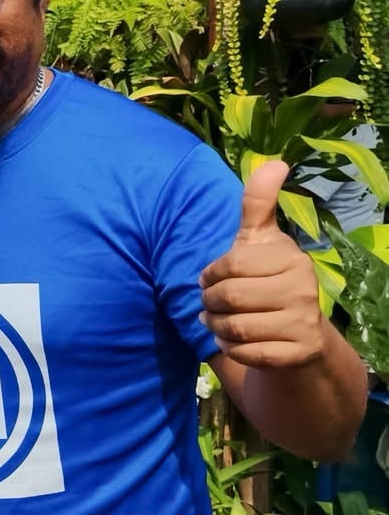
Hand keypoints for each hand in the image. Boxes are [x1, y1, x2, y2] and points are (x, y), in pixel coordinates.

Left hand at [200, 160, 327, 368]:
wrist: (298, 335)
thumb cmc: (268, 280)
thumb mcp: (259, 241)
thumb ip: (258, 204)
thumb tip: (275, 161)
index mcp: (291, 257)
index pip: (231, 264)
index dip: (210, 274)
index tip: (210, 279)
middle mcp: (304, 288)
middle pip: (229, 297)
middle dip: (209, 304)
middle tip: (210, 306)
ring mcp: (304, 322)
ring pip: (235, 328)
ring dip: (216, 328)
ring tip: (218, 322)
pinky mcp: (299, 352)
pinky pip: (248, 352)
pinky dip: (231, 350)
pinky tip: (234, 342)